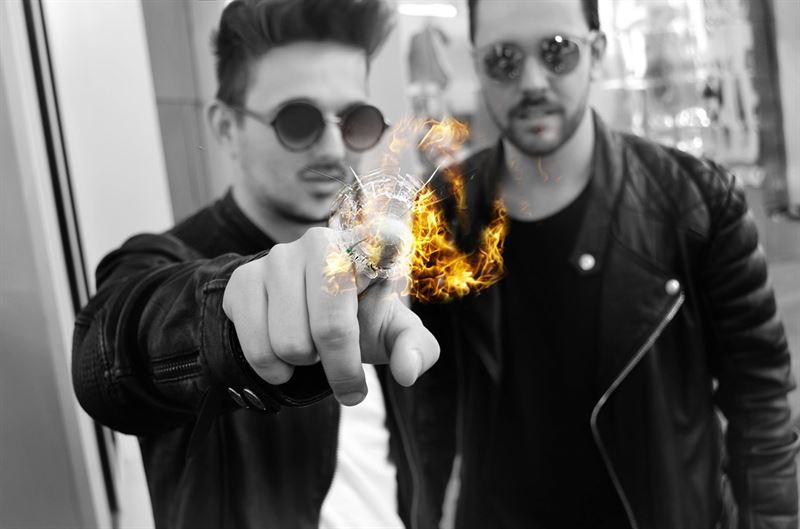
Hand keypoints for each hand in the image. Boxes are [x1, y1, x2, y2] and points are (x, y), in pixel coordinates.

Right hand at [222, 227, 439, 404]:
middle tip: (342, 370)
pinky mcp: (244, 278)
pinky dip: (272, 368)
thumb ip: (415, 350)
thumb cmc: (358, 321)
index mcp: (366, 247)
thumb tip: (408, 372)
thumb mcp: (392, 334)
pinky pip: (255, 346)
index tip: (381, 266)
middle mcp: (321, 241)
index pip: (381, 244)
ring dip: (303, 363)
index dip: (384, 260)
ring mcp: (278, 258)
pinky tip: (282, 356)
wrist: (303, 316)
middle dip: (340, 366)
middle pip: (330, 327)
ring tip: (310, 349)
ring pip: (289, 343)